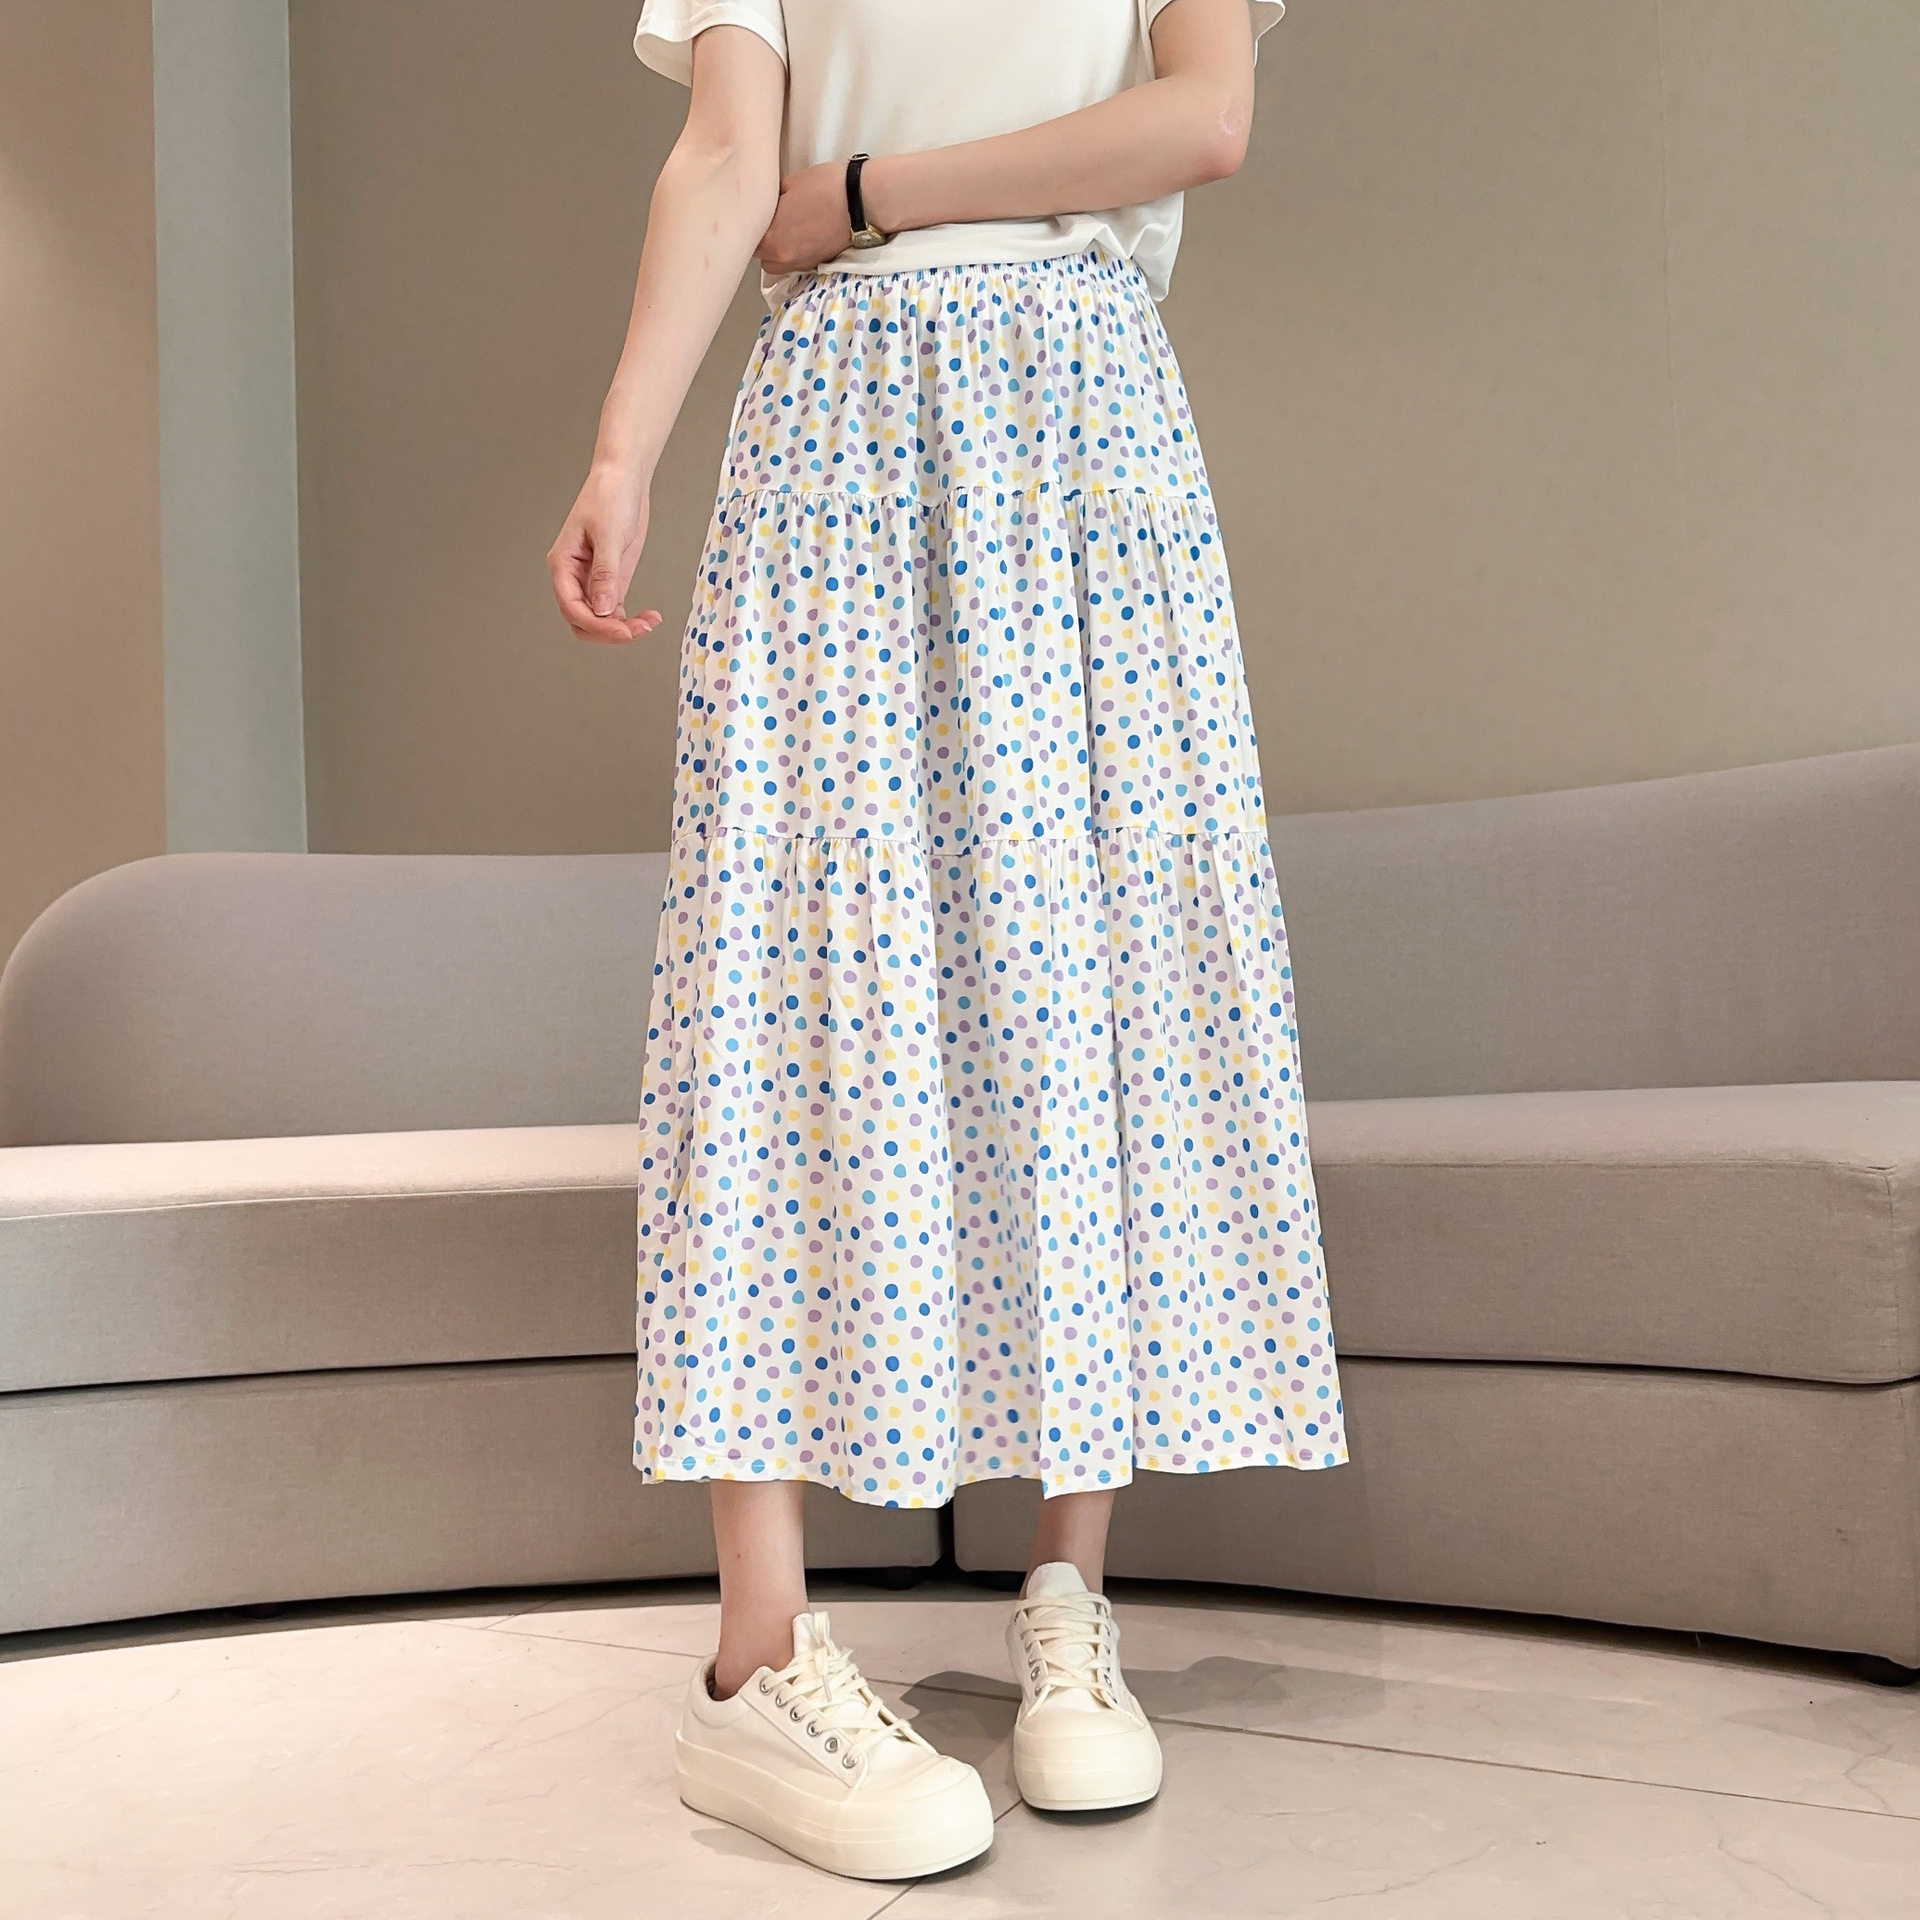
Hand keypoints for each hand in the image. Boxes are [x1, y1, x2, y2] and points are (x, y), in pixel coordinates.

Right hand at [547, 462, 662, 643]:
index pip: (571, 608)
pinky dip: (631, 620)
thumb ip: (605, 574)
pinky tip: (650, 618)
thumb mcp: (609, 535)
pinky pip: (615, 611)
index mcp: (563, 565)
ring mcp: (592, 581)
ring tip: (650, 623)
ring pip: (599, 620)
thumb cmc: (608, 498)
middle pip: (582, 621)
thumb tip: (601, 609)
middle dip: (608, 631)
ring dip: (623, 628)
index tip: (623, 630)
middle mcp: (574, 577)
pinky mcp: (611, 580)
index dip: (596, 624)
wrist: (624, 480)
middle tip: (639, 630)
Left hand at [755, 161, 854, 275]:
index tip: (753, 211)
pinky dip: (793, 251)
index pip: (745, 237)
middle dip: (760, 239)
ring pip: (776, 263)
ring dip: (776, 250)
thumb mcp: (790, 182)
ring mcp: (800, 264)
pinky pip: (794, 262)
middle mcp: (782, 258)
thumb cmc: (826, 187)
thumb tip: (767, 203)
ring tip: (785, 229)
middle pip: (759, 255)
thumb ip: (771, 198)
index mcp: (770, 238)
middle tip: (768, 218)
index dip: (748, 223)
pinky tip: (801, 235)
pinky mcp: (816, 264)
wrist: (862, 202)